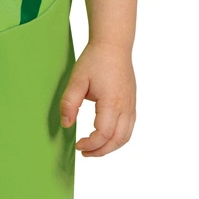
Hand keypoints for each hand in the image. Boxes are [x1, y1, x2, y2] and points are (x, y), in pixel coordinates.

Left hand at [59, 42, 136, 156]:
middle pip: (117, 140)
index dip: (90, 145)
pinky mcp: (132, 102)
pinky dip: (119, 138)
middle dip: (100, 151)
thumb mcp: (76, 81)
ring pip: (126, 136)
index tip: (77, 145)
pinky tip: (106, 136)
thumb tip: (66, 124)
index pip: (103, 135)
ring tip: (95, 148)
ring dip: (111, 147)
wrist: (114, 45)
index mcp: (112, 103)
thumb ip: (69, 104)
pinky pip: (129, 127)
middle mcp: (125, 107)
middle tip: (84, 153)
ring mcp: (131, 105)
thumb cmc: (95, 60)